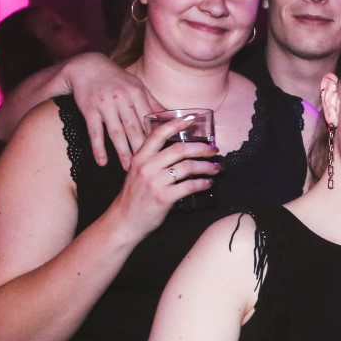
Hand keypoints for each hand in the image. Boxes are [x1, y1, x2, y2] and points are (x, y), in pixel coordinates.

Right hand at [64, 52, 164, 167]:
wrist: (87, 67)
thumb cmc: (117, 79)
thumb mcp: (137, 86)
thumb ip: (153, 103)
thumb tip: (173, 117)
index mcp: (137, 94)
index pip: (149, 119)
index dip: (156, 136)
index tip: (163, 152)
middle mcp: (122, 99)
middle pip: (134, 128)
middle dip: (142, 149)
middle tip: (149, 167)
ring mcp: (105, 105)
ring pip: (116, 133)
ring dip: (122, 152)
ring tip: (128, 168)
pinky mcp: (89, 110)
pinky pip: (95, 132)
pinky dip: (98, 148)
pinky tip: (102, 162)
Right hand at [107, 114, 220, 239]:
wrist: (124, 221)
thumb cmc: (134, 197)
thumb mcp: (137, 173)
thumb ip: (153, 161)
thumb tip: (179, 152)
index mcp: (139, 158)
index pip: (158, 135)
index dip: (175, 124)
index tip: (191, 119)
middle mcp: (146, 167)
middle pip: (179, 150)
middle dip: (201, 148)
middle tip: (214, 150)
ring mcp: (155, 182)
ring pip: (188, 167)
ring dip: (207, 167)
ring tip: (216, 168)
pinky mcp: (164, 198)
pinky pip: (189, 186)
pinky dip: (203, 183)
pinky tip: (208, 183)